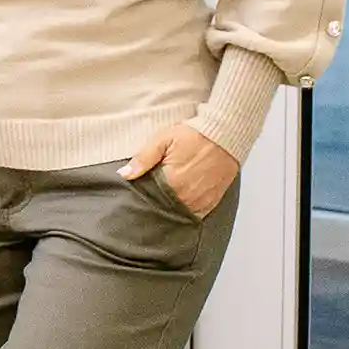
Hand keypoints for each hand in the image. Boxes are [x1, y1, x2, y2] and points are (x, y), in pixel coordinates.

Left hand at [118, 125, 237, 218]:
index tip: (138, 194)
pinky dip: (187, 210)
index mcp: (172, 183)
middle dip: (156, 204)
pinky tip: (181, 203)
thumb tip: (124, 174)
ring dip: (171, 208)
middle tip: (151, 196)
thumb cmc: (193, 135)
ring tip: (165, 199)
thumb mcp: (163, 140)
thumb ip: (143, 159)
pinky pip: (196, 214)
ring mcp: (201, 201)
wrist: (224, 134)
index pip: (150, 199)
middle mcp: (187, 196)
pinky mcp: (212, 201)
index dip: (143, 197)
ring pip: (179, 213)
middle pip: (164, 208)